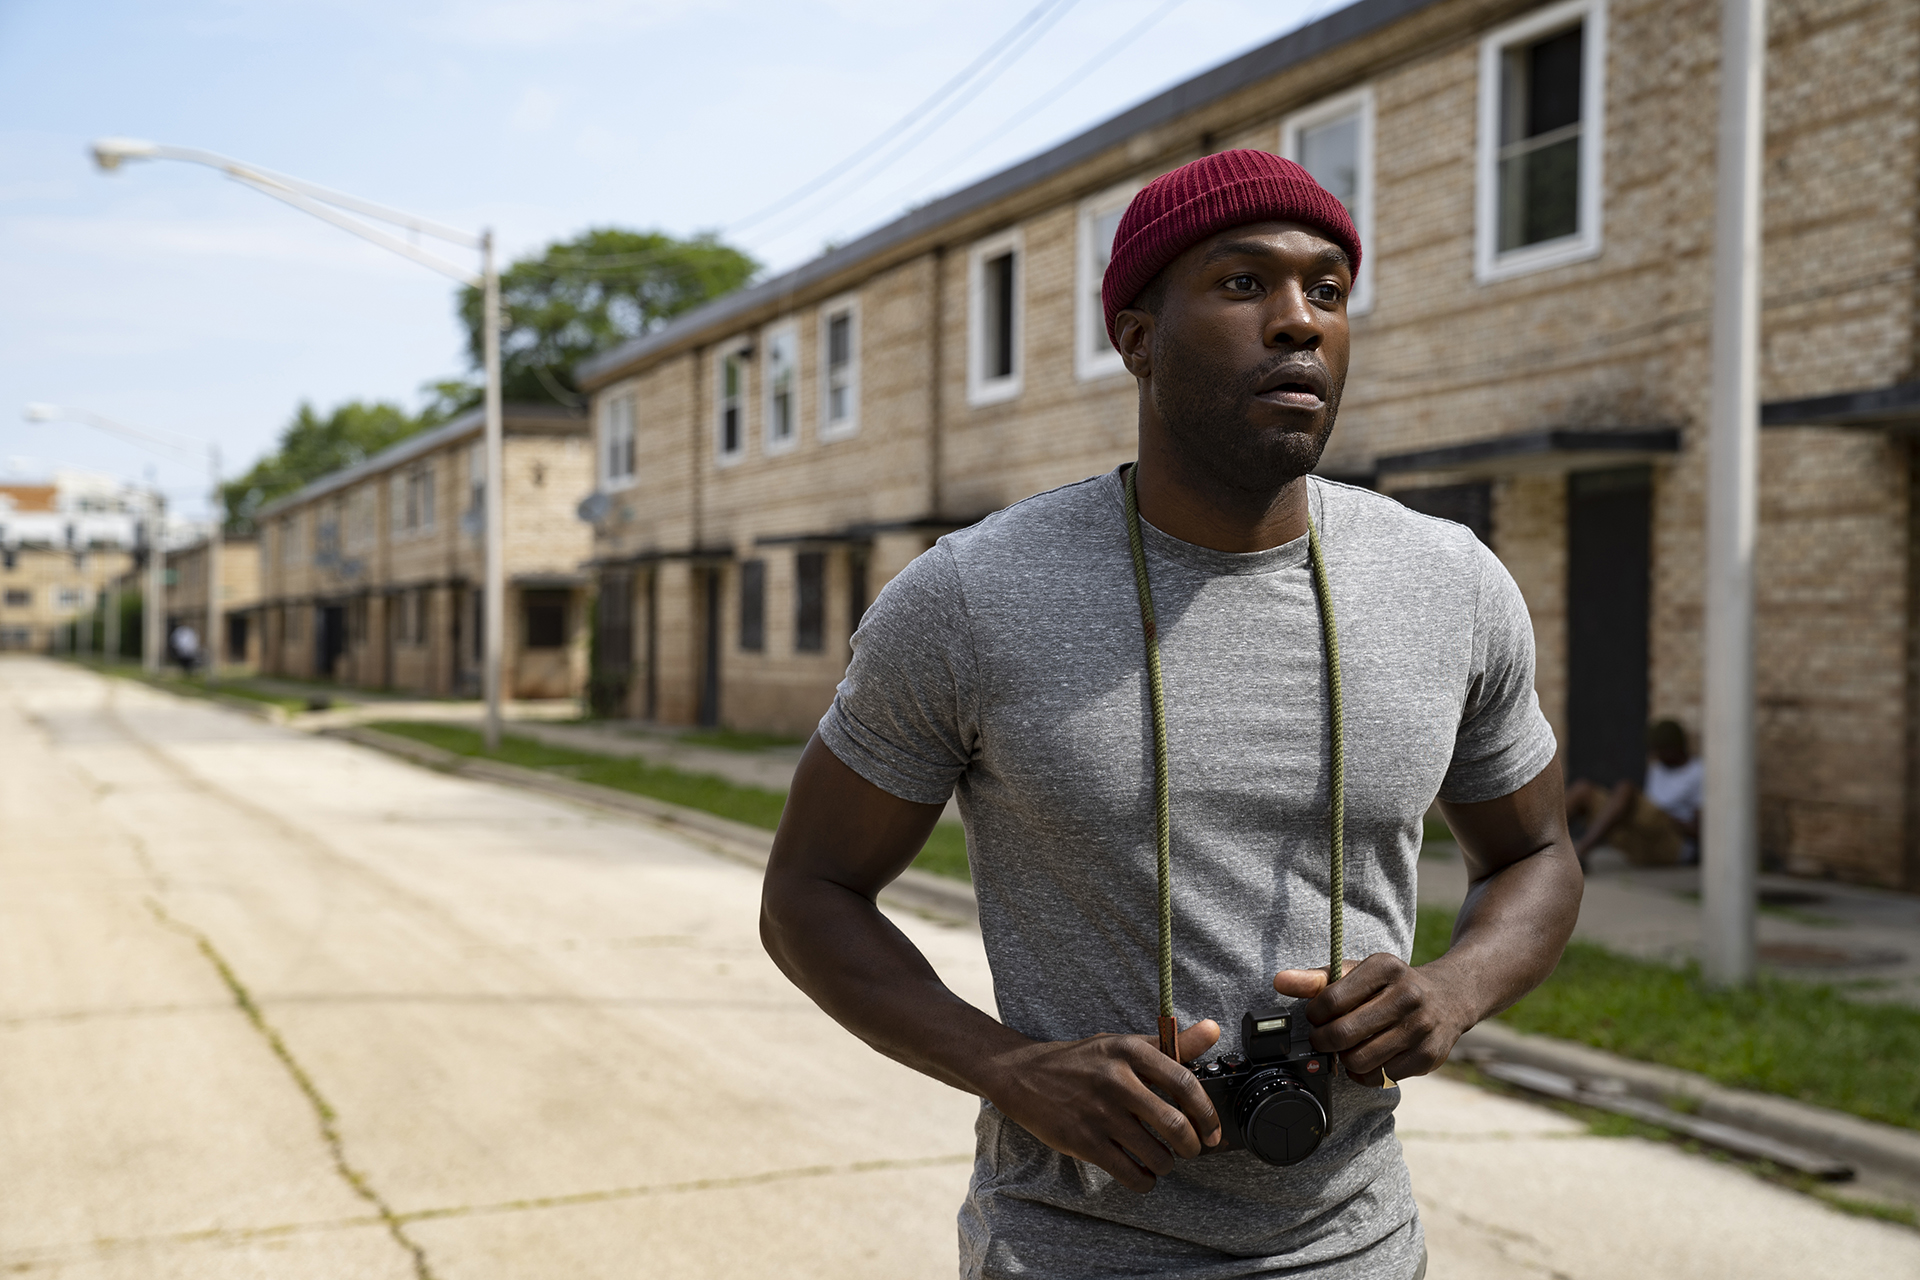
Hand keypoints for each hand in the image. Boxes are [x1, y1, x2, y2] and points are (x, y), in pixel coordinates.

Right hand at [982, 1019, 1221, 1193]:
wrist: (1022, 1075)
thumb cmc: (1080, 1061)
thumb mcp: (1123, 1044)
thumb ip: (1170, 1043)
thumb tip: (1214, 1029)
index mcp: (1130, 1051)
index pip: (1185, 1082)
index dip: (1207, 1112)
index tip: (1212, 1129)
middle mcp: (1116, 1080)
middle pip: (1176, 1124)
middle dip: (1193, 1146)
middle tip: (1192, 1149)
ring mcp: (1099, 1113)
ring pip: (1156, 1154)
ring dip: (1168, 1164)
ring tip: (1163, 1159)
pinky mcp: (1083, 1141)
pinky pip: (1130, 1174)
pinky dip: (1145, 1180)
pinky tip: (1142, 1173)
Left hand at [1272, 956, 1471, 1085]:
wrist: (1450, 997)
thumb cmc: (1391, 985)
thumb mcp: (1358, 972)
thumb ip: (1317, 979)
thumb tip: (1279, 981)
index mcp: (1385, 967)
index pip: (1331, 999)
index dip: (1314, 1014)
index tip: (1316, 1016)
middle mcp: (1407, 995)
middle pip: (1342, 1034)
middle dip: (1323, 1041)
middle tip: (1324, 1038)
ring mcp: (1421, 1027)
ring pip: (1360, 1060)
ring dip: (1345, 1060)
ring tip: (1347, 1048)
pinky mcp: (1429, 1055)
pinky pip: (1381, 1077)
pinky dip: (1368, 1073)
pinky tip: (1371, 1058)